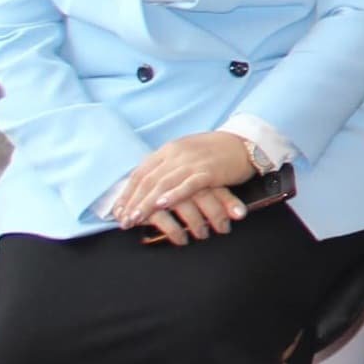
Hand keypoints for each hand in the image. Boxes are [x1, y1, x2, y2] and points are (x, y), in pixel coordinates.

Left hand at [113, 131, 256, 226]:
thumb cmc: (215, 152)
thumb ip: (168, 167)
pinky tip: (163, 204)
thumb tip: (149, 188)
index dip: (128, 193)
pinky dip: (174, 195)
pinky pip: (188, 184)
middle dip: (134, 202)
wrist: (245, 143)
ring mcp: (193, 161)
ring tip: (136, 218)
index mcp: (169, 150)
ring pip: (164, 183)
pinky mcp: (209, 170)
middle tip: (124, 220)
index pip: (141, 173)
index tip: (119, 210)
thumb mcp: (186, 155)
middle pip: (149, 180)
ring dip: (148, 203)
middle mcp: (177, 153)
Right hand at [132, 187, 250, 242]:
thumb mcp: (198, 186)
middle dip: (215, 213)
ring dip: (196, 222)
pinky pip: (161, 217)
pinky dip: (174, 229)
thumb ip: (218, 194)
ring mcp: (159, 189)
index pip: (214, 184)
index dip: (228, 200)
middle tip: (224, 229)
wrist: (143, 182)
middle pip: (201, 193)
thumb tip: (241, 213)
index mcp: (192, 170)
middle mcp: (177, 177)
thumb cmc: (176, 186)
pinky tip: (182, 238)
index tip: (240, 214)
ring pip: (183, 204)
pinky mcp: (143, 202)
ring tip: (203, 235)